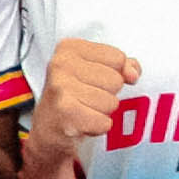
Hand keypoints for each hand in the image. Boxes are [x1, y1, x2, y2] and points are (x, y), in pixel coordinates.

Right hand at [31, 36, 136, 159]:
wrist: (46, 130)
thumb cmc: (74, 96)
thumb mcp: (95, 70)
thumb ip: (122, 64)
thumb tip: (133, 74)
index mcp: (69, 48)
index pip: (118, 58)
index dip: (113, 73)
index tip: (91, 81)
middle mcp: (61, 64)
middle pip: (116, 80)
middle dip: (107, 94)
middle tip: (84, 98)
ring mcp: (61, 89)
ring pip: (112, 102)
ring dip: (101, 112)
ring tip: (82, 110)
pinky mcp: (66, 114)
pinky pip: (105, 123)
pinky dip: (97, 127)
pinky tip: (80, 124)